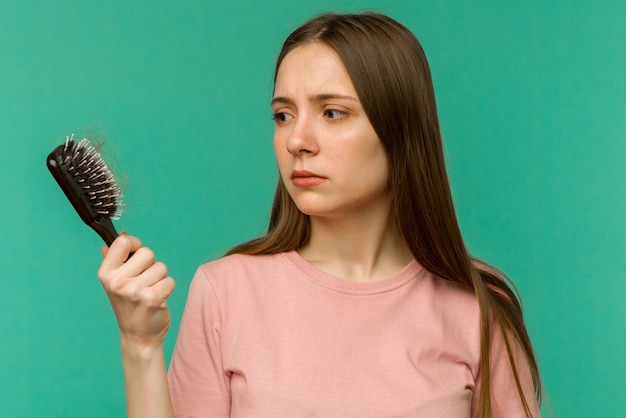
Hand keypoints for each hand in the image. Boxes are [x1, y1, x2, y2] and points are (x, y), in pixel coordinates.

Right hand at [98, 234, 175, 348]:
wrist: (138, 336)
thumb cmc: (129, 305)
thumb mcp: (115, 282)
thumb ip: (115, 258)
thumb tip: (121, 235)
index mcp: (106, 274)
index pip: (123, 242)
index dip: (135, 244)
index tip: (136, 254)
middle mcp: (117, 281)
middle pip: (148, 252)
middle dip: (151, 265)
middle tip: (143, 282)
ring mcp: (135, 290)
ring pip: (161, 267)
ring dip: (160, 278)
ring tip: (149, 292)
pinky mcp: (152, 298)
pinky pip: (170, 280)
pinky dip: (167, 288)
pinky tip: (157, 299)